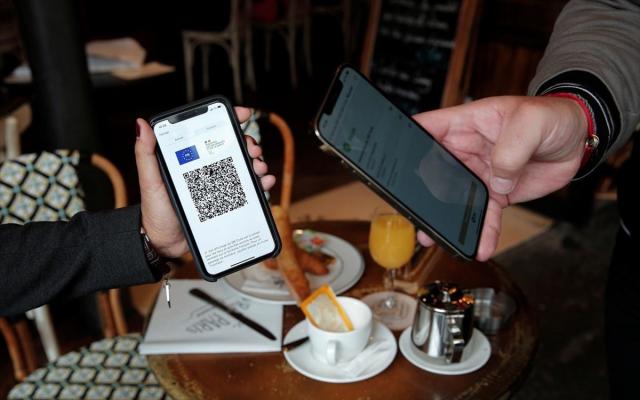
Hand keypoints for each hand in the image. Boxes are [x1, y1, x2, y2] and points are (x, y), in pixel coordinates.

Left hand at [135, 107, 275, 257]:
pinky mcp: (228, 201)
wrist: (165, 243)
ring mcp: (219, 185)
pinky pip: (248, 190)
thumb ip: (145, 153)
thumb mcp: (149, 180)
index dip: (229, 120)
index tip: (243, 114)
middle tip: (252, 149)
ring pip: (244, 166)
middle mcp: (207, 168)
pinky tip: (264, 182)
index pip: (211, 132)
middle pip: (234, 147)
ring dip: (257, 162)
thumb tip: (142, 125)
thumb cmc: (155, 211)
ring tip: (258, 166)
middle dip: (248, 143)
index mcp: (190, 158)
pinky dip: (260, 183)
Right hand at [413, 96, 587, 260]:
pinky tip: (480, 247)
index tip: (392, 160)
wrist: (577, 140)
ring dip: (447, 220)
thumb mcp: (531, 123)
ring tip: (438, 239)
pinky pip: (484, 215)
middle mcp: (466, 149)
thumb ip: (511, 149)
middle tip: (416, 213)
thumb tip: (496, 182)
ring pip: (456, 199)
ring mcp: (480, 172)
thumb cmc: (551, 117)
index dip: (407, 141)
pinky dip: (482, 232)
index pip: (427, 129)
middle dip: (423, 192)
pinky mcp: (496, 193)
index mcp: (466, 124)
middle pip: (434, 170)